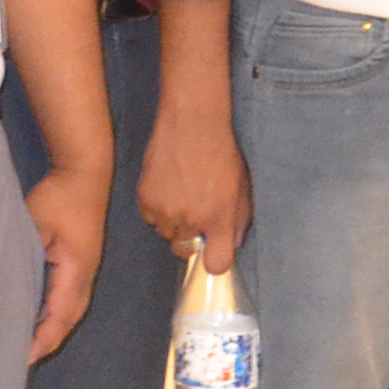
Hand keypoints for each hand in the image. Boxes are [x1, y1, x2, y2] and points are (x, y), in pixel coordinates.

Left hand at [23, 162, 106, 358]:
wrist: (85, 172)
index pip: (60, 313)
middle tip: (23, 360)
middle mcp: (86, 275)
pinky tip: (37, 318)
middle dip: (49, 341)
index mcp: (76, 270)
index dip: (43, 337)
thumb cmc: (59, 197)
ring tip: (30, 346)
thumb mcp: (35, 223)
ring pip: (72, 310)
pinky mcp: (81, 263)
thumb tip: (6, 283)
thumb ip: (23, 254)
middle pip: (70, 318)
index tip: (24, 357)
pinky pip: (69, 298)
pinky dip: (54, 314)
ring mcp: (86, 270)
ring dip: (53, 329)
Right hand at [136, 79, 251, 272]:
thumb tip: (230, 245)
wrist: (192, 124)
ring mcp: (166, 211)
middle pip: (186, 251)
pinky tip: (168, 187)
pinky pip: (151, 218)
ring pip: (167, 234)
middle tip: (197, 213)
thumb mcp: (242, 188)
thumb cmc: (222, 153)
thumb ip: (238, 221)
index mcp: (219, 218)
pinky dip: (158, 209)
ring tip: (182, 194)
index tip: (214, 252)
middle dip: (192, 238)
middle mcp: (191, 220)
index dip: (215, 261)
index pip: (216, 264)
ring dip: (174, 223)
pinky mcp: (145, 200)